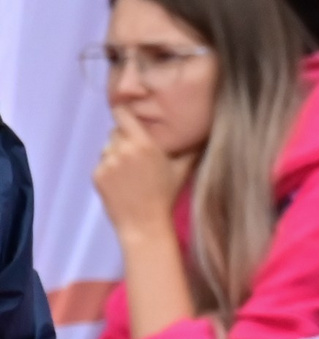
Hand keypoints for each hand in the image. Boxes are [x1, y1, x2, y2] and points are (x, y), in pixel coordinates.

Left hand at [92, 107, 190, 238]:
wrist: (145, 225)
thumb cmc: (166, 196)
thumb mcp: (182, 170)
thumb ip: (190, 149)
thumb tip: (201, 134)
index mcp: (144, 144)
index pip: (122, 114)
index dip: (124, 114)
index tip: (127, 117)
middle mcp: (124, 150)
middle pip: (115, 132)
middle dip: (124, 140)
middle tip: (136, 157)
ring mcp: (108, 162)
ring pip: (107, 148)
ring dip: (115, 155)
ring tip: (130, 174)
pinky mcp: (97, 174)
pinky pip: (101, 164)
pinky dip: (108, 171)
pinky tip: (122, 184)